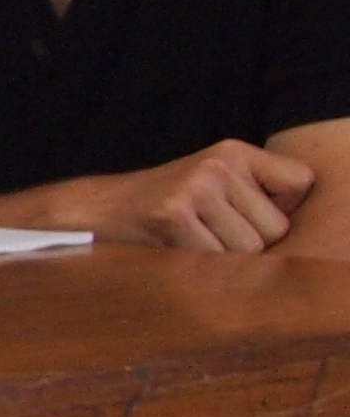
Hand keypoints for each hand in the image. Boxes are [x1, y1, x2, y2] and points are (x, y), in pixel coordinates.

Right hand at [94, 140, 316, 251]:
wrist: (100, 209)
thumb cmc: (168, 204)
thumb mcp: (215, 182)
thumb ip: (259, 193)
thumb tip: (316, 232)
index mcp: (234, 151)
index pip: (301, 181)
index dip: (284, 208)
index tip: (252, 214)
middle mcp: (218, 164)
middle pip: (278, 227)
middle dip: (253, 241)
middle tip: (212, 232)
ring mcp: (195, 187)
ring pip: (251, 248)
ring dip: (227, 257)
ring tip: (195, 240)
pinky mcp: (174, 214)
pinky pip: (217, 258)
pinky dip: (202, 265)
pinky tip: (178, 248)